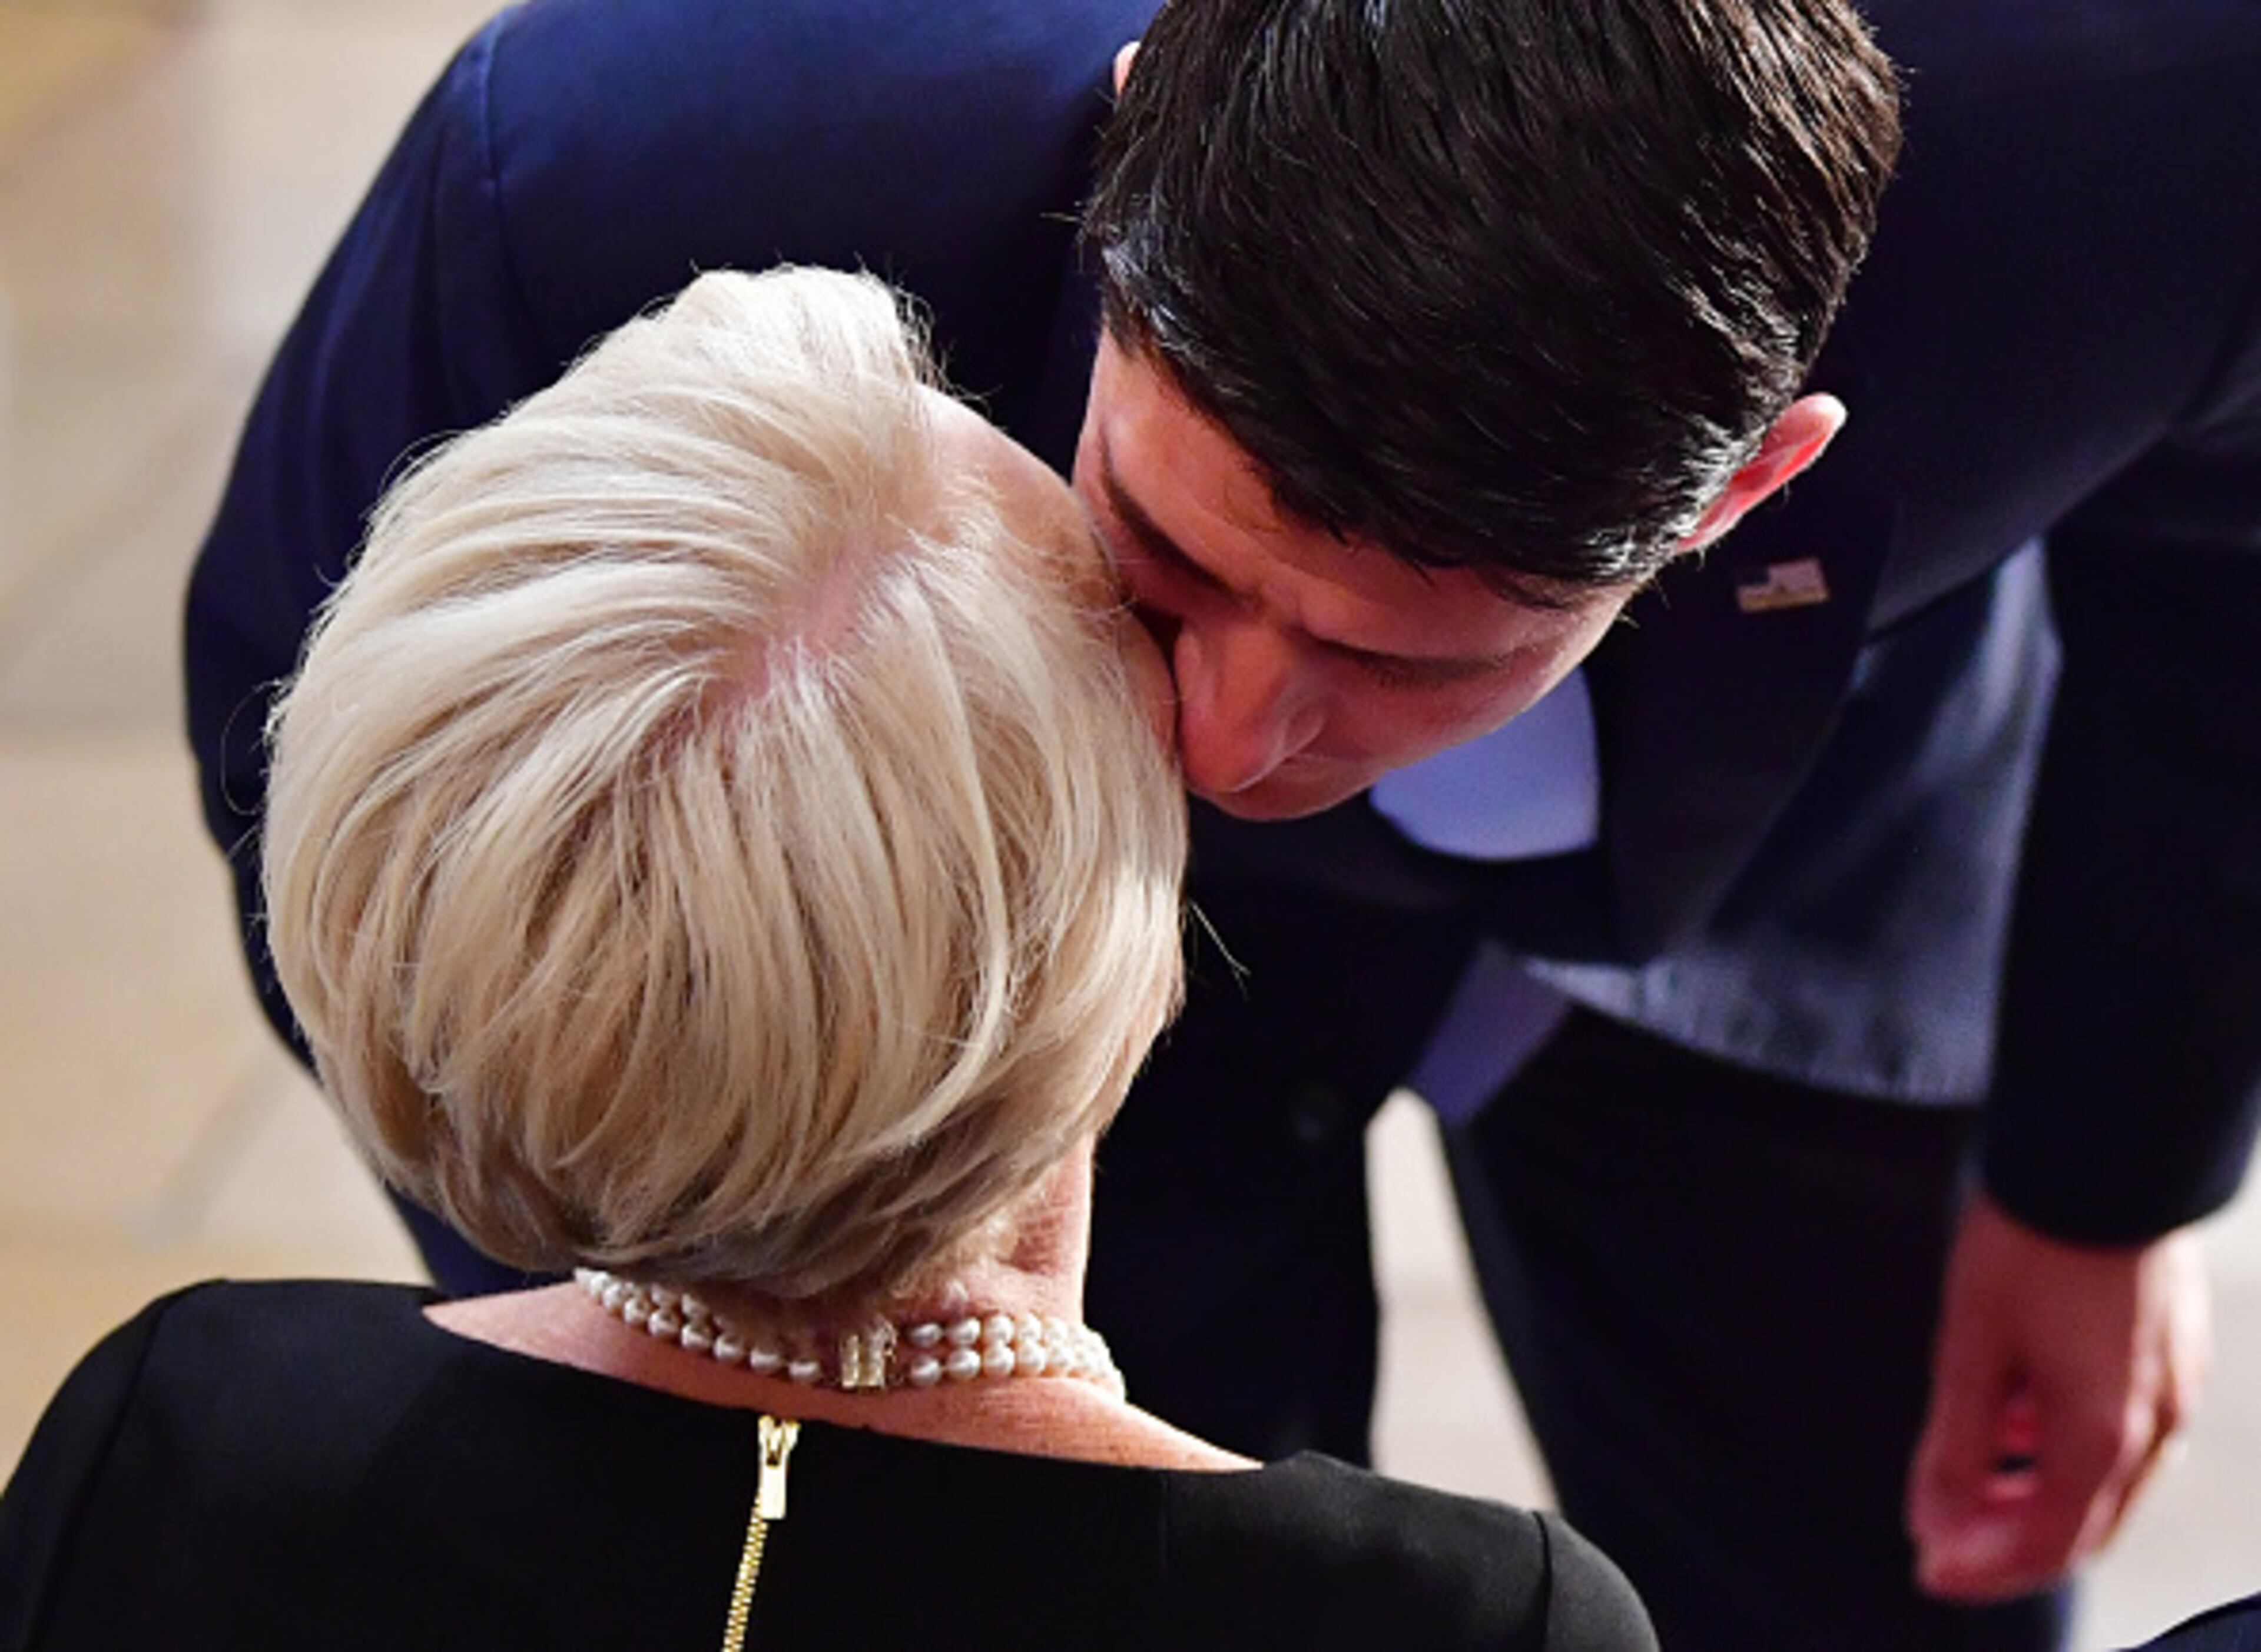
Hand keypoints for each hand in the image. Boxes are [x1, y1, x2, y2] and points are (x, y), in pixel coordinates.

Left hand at [1906, 1193, 2209, 1600]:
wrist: (2103, 1155)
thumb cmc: (2032, 1242)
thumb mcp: (1971, 1346)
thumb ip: (1956, 1443)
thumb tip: (1933, 1520)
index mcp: (2103, 1435)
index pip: (2047, 1547)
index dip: (1981, 1569)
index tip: (1927, 1567)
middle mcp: (2155, 1425)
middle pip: (2082, 1523)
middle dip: (2007, 1537)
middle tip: (1941, 1527)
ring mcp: (2175, 1388)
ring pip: (2105, 1476)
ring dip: (2035, 1483)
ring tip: (1972, 1455)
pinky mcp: (2175, 1352)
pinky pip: (2123, 1426)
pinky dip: (2064, 1436)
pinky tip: (2019, 1402)